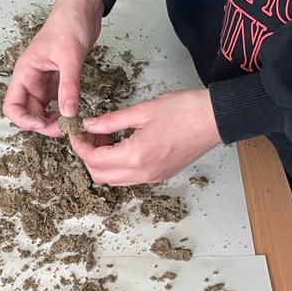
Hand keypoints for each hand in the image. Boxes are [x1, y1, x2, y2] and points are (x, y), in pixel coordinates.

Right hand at [3, 0, 103, 132]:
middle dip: (44, 125)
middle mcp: (32, 80)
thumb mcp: (70, 56)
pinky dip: (64, 111)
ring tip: (71, 123)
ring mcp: (45, 81)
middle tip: (65, 128)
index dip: (24, 120)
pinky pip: (56, 103)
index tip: (43, 124)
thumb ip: (68, 86)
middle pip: (29, 113)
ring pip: (43, 111)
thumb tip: (68, 114)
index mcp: (25, 72)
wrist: (83, 8)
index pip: (12, 106)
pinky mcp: (58, 80)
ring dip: (54, 121)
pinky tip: (75, 113)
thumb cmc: (69, 23)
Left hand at [68, 88, 220, 184]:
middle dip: (87, 156)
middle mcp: (142, 173)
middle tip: (88, 133)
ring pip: (114, 180)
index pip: (94, 159)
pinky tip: (121, 144)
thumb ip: (111, 121)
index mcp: (135, 157)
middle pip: (100, 176)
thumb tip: (89, 125)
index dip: (79, 146)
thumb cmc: (184, 110)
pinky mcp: (160, 175)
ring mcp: (152, 177)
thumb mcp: (142, 111)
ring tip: (105, 136)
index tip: (76, 132)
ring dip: (102, 162)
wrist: (215, 119)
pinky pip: (129, 178)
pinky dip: (118, 165)